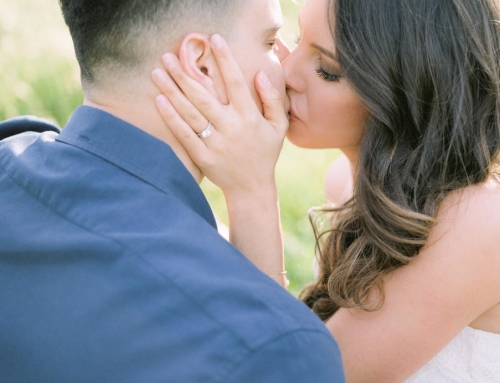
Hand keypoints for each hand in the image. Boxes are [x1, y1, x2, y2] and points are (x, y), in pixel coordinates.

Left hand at [151, 34, 288, 199]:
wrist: (252, 188)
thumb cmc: (265, 154)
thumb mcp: (278, 126)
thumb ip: (272, 99)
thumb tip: (258, 74)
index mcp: (249, 117)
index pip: (236, 82)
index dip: (225, 59)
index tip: (214, 38)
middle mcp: (231, 128)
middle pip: (204, 96)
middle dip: (184, 73)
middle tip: (167, 55)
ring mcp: (215, 143)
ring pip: (190, 113)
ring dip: (171, 91)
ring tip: (157, 73)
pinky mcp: (202, 156)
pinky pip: (184, 134)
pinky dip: (172, 118)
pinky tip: (160, 101)